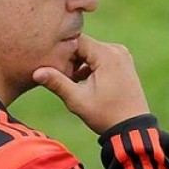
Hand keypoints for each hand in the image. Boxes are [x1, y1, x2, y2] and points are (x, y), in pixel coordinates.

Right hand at [33, 35, 149, 133]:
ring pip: (91, 52)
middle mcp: (116, 49)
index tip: (56, 70)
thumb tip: (36, 72)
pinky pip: (101, 57)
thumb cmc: (106, 115)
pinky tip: (86, 85)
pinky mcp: (124, 62)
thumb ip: (57, 82)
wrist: (132, 127)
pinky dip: (90, 67)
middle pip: (83, 45)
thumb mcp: (77, 100)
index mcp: (106, 54)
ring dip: (79, 65)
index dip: (62, 53)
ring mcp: (122, 55)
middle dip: (71, 60)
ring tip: (75, 85)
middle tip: (65, 80)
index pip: (75, 40)